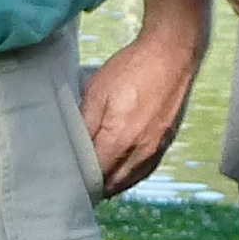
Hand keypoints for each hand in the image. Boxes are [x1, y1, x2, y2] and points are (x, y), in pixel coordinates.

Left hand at [77, 27, 202, 196]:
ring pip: (129, 180)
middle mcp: (140, 152)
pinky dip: (130, 175)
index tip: (67, 175)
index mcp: (119, 141)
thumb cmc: (133, 68)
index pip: (94, 174)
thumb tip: (73, 147)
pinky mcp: (166, 142)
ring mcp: (155, 149)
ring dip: (112, 182)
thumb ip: (84, 123)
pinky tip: (121, 170)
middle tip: (78, 179)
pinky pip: (145, 170)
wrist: (171, 54)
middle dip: (95, 185)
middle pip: (112, 183)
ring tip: (96, 178)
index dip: (78, 177)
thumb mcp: (96, 91)